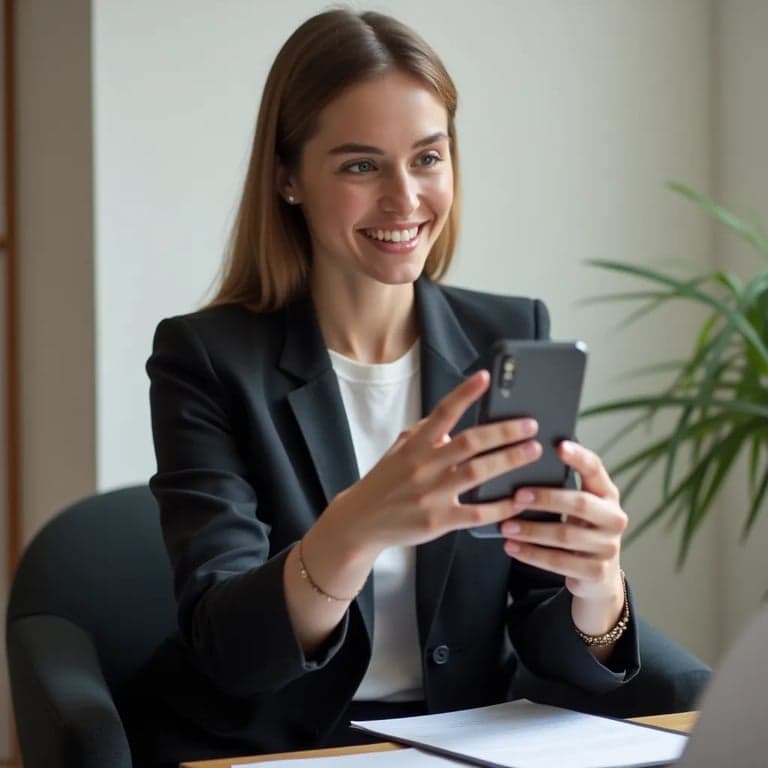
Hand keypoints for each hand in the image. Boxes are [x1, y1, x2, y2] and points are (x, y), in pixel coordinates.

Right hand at [323, 370, 542, 556]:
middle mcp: (423, 467)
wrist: (361, 522)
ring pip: (477, 474)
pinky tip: (519, 499)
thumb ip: (424, 434)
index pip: (442, 413)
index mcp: (414, 446)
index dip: (464, 394)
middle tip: (530, 424)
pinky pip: (476, 513)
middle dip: (503, 432)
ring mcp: (432, 495)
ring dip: (509, 461)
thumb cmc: (384, 483)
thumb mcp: (398, 451)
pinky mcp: (439, 521)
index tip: (486, 378)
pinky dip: (500, 506)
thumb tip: (451, 422)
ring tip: (533, 451)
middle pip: (469, 443)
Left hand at [499, 440, 627, 632]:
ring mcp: (608, 547)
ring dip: (532, 530)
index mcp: (607, 493)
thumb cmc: (577, 527)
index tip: (558, 445)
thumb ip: (559, 487)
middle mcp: (614, 518)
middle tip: (516, 496)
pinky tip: (511, 547)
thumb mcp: (575, 506)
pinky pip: (559, 562)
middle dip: (546, 499)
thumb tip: (521, 462)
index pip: (595, 469)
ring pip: (566, 536)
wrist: (597, 575)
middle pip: (580, 504)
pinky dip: (531, 554)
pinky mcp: (596, 572)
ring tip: (506, 526)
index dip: (578, 457)